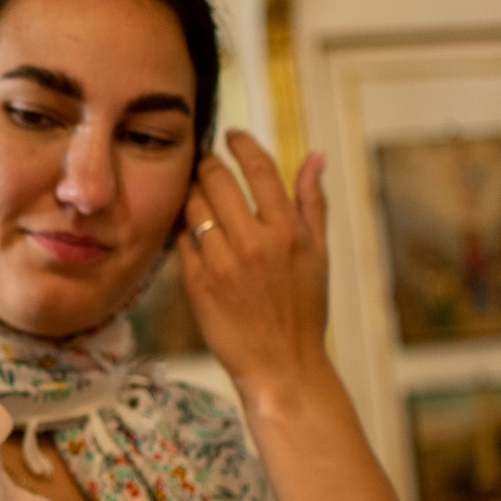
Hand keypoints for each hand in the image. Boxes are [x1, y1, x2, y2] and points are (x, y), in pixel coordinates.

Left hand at [177, 131, 331, 409]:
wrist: (281, 365)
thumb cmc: (303, 308)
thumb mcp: (318, 253)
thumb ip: (313, 201)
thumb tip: (315, 155)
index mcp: (288, 231)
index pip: (259, 168)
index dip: (241, 144)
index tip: (230, 135)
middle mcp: (254, 242)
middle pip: (216, 180)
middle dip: (207, 164)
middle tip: (204, 162)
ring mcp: (222, 262)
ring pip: (193, 206)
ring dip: (191, 194)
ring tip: (196, 196)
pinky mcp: (198, 283)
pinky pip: (181, 240)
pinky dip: (184, 229)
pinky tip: (191, 231)